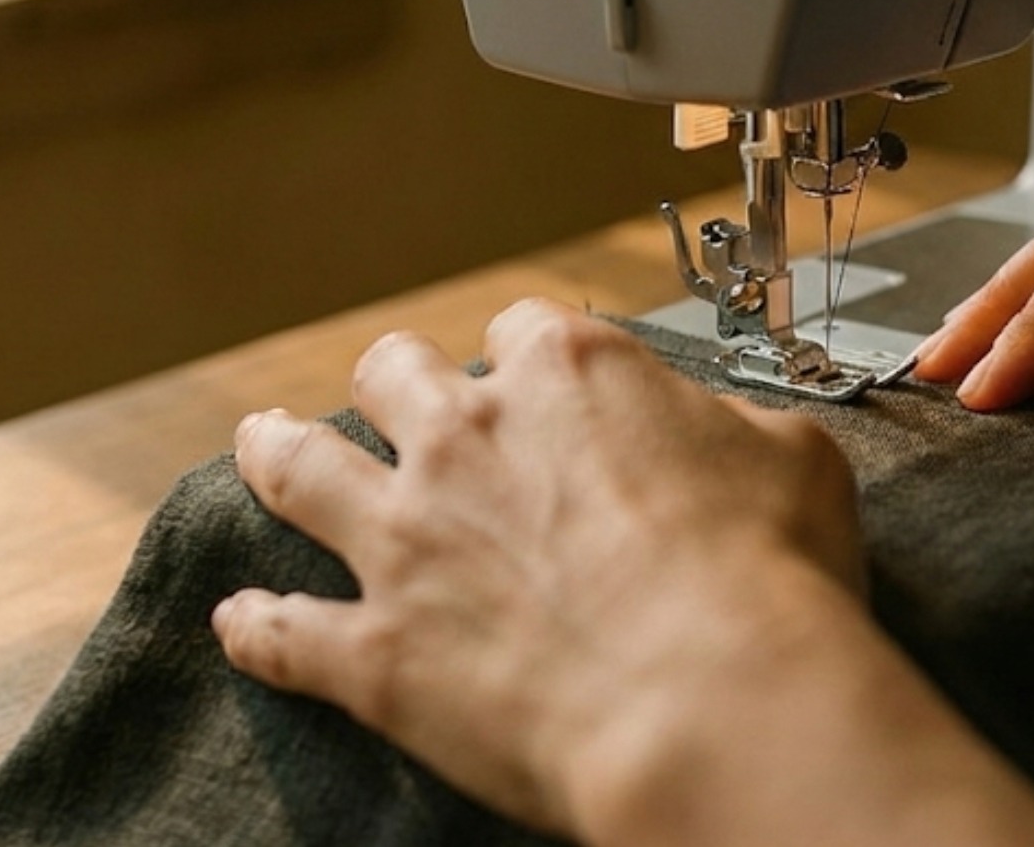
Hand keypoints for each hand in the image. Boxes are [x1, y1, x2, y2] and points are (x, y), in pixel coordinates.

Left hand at [211, 301, 864, 835]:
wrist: (709, 702)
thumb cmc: (769, 580)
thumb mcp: (794, 462)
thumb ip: (735, 428)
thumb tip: (723, 436)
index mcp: (569, 374)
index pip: (524, 330)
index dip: (529, 358)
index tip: (536, 382)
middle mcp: (468, 437)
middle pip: (395, 373)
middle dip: (396, 382)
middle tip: (400, 398)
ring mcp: (406, 541)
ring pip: (301, 468)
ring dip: (275, 450)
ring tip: (260, 440)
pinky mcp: (372, 650)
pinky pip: (281, 629)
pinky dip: (257, 624)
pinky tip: (239, 618)